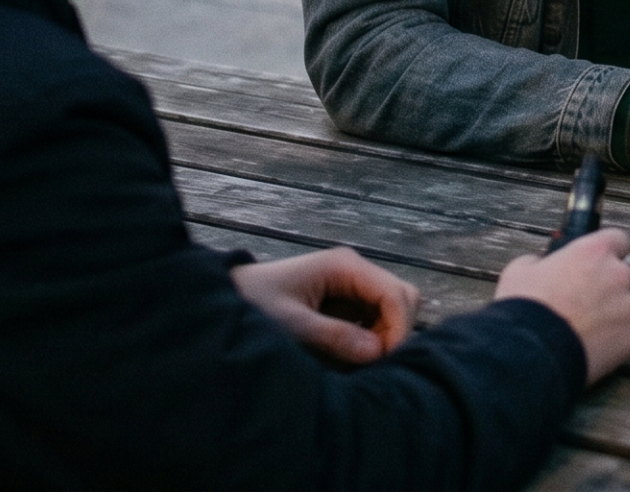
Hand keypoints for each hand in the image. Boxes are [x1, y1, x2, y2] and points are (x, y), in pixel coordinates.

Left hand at [231, 246, 419, 365]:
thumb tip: (378, 352)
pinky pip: (374, 320)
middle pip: (402, 298)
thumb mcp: (291, 325)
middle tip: (372, 364)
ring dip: (384, 337)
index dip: (399, 328)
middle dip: (395, 331)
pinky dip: (371, 339)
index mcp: (344, 266)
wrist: (227, 297)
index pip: (396, 293)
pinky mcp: (344, 303)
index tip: (384, 360)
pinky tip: (348, 355)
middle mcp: (354, 271)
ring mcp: (351, 286)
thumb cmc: (253, 304)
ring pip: (392, 310)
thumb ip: (334, 336)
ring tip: (357, 361)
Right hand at [496, 228, 629, 384]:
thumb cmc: (526, 307)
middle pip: (619, 276)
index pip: (617, 239)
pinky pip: (625, 334)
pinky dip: (611, 340)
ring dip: (608, 314)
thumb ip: (542, 261)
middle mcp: (618, 275)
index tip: (595, 262)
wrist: (532, 353)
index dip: (605, 251)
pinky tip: (588, 346)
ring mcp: (628, 307)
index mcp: (594, 252)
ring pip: (623, 307)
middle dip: (603, 287)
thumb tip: (544, 266)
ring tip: (579, 329)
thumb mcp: (521, 269)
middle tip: (577, 304)